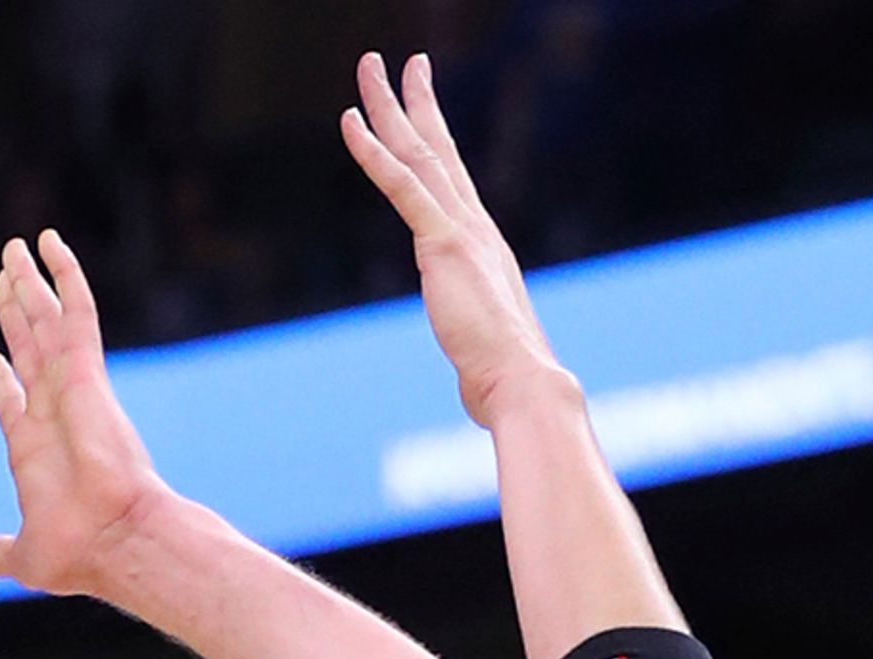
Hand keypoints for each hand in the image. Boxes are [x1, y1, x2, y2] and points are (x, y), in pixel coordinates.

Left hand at [0, 231, 175, 599]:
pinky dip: (65, 275)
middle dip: (16, 314)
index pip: (16, 402)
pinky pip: (76, 313)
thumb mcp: (23, 556)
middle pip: (30, 349)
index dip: (3, 382)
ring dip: (31, 283)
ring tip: (16, 247)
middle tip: (5, 278)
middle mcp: (55, 412)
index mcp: (36, 450)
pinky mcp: (86, 374)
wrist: (115, 540)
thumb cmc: (78, 554)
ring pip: (47, 321)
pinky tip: (50, 242)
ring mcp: (72, 389)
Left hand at [340, 51, 568, 428]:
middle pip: (439, 150)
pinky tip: (349, 121)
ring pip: (418, 152)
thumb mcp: (484, 349)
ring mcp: (460, 231)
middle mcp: (475, 227)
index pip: (454, 182)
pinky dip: (373, 152)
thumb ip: (476, 343)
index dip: (438, 139)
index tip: (425, 107)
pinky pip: (401, 185)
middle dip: (416, 102)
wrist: (523, 383)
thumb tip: (478, 379)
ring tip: (369, 66)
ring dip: (389, 106)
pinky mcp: (443, 244)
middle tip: (403, 62)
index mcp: (483, 246)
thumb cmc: (506, 380)